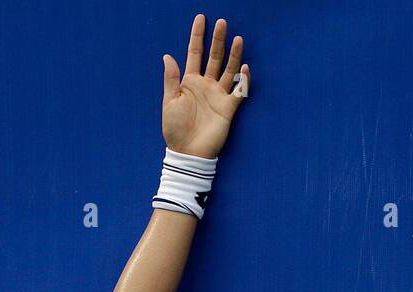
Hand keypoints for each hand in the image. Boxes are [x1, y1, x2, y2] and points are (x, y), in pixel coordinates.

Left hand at [162, 14, 249, 158]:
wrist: (188, 152)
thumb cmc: (176, 129)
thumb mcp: (169, 102)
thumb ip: (171, 78)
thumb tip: (167, 56)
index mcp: (189, 83)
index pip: (194, 54)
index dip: (197, 37)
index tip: (200, 19)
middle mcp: (206, 85)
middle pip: (213, 57)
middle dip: (217, 40)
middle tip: (222, 22)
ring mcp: (218, 94)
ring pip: (228, 69)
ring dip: (233, 54)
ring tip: (237, 38)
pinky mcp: (229, 107)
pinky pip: (240, 90)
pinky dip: (244, 79)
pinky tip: (245, 67)